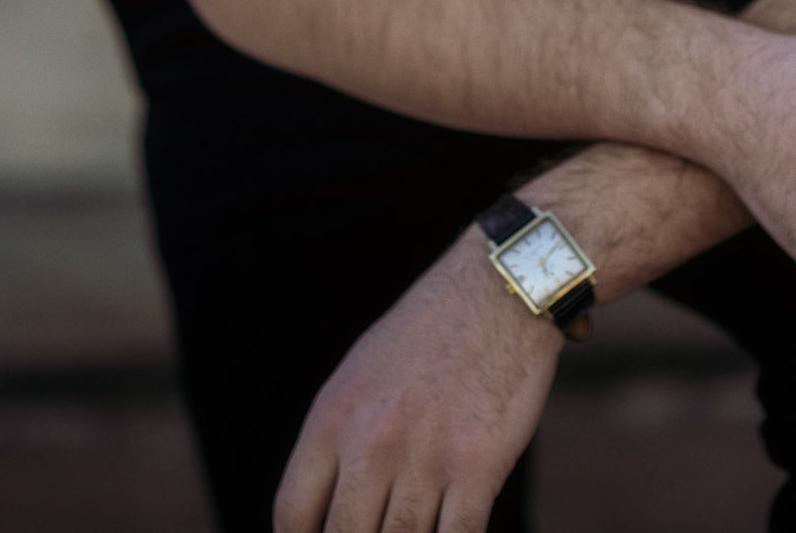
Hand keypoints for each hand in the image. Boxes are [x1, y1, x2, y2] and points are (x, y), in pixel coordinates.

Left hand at [273, 229, 562, 532]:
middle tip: (377, 528)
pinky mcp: (478, 466)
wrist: (501, 287)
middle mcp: (372, 441)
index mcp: (334, 416)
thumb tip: (326, 500)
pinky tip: (450, 529)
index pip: (293, 514)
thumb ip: (339, 436)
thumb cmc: (431, 330)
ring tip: (411, 527)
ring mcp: (425, 457)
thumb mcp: (362, 371)